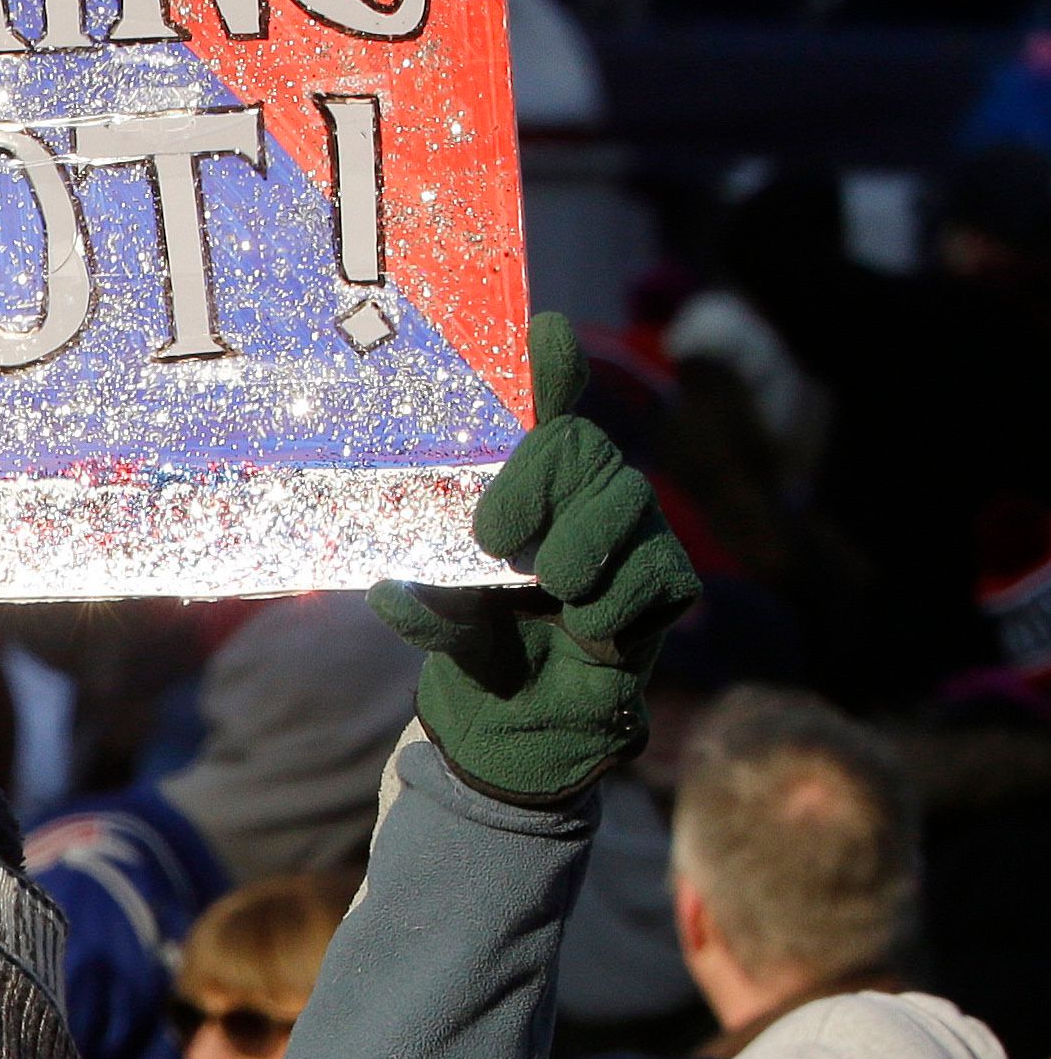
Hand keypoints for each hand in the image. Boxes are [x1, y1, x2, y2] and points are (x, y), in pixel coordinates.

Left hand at [368, 310, 698, 807]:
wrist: (522, 729)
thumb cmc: (481, 652)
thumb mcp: (444, 625)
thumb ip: (426, 608)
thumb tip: (391, 592)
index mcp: (526, 493)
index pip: (544, 416)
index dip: (551, 369)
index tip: (542, 328)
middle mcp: (584, 499)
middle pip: (584, 447)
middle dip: (541, 480)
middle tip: (495, 541)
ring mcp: (633, 536)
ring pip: (627, 501)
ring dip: (579, 547)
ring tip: (549, 589)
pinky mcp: (667, 583)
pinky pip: (656, 571)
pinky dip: (612, 608)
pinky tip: (587, 635)